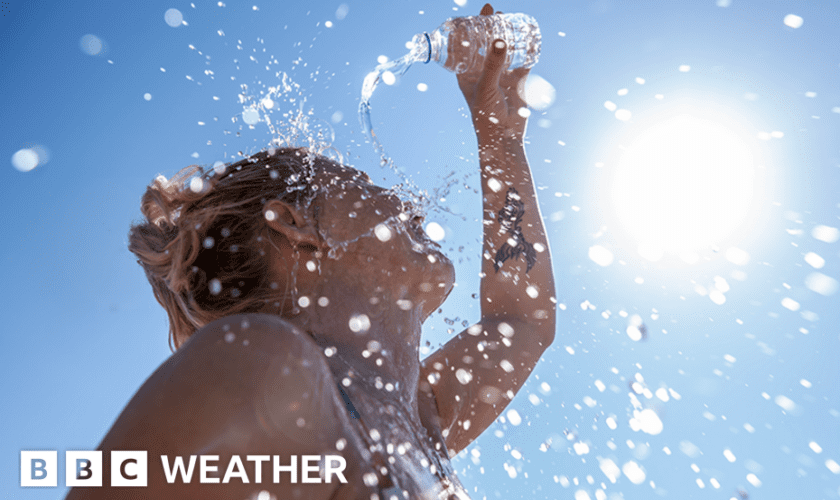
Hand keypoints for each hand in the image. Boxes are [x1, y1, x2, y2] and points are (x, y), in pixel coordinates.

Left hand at [456, 3, 530, 141]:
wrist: (504, 136)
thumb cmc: (485, 116)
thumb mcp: (486, 87)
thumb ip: (493, 64)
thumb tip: (500, 40)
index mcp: (467, 74)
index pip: (465, 47)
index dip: (467, 30)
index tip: (473, 15)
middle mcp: (484, 72)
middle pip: (485, 44)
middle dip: (489, 27)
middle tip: (494, 11)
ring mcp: (501, 76)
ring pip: (504, 49)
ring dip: (507, 34)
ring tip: (509, 18)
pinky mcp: (517, 81)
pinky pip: (523, 60)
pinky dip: (527, 48)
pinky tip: (530, 35)